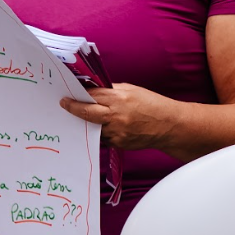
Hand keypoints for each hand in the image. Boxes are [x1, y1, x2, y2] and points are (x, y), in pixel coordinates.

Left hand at [61, 82, 184, 150]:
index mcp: (119, 98)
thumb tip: (93, 90)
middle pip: (87, 112)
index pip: (92, 95)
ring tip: (86, 117)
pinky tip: (106, 127)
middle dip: (74, 108)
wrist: (169, 126)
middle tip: (65, 104)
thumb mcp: (132, 90)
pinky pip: (103, 137)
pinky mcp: (119, 143)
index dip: (79, 94)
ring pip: (93, 127)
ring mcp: (117, 132)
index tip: (68, 95)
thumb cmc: (152, 104)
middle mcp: (116, 116)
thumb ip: (112, 91)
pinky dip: (101, 131)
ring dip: (88, 122)